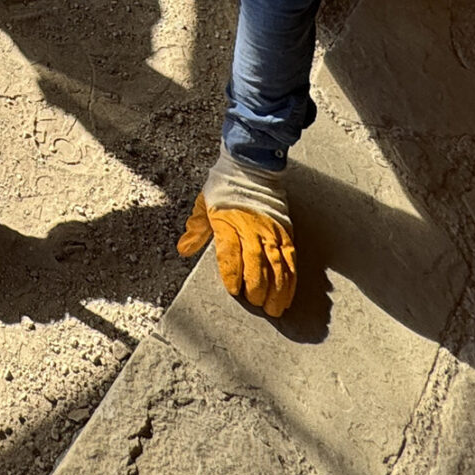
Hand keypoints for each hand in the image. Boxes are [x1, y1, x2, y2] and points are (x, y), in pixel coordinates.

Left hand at [175, 153, 295, 317]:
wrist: (251, 166)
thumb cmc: (225, 187)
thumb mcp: (204, 204)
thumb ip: (197, 229)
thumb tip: (184, 248)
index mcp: (228, 223)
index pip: (231, 252)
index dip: (233, 272)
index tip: (233, 290)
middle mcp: (251, 229)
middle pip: (257, 262)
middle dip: (258, 287)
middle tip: (256, 303)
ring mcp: (271, 231)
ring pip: (278, 264)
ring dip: (277, 288)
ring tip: (274, 308)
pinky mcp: (285, 232)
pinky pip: (291, 258)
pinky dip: (291, 278)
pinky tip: (288, 293)